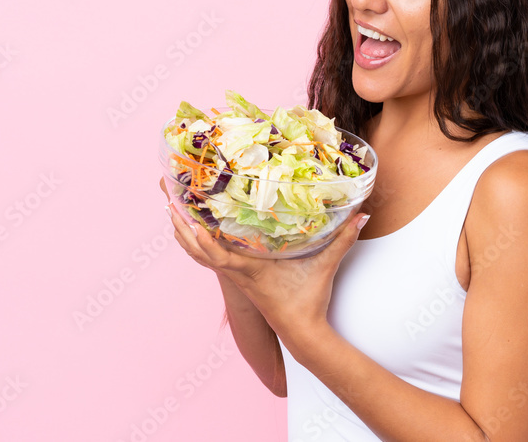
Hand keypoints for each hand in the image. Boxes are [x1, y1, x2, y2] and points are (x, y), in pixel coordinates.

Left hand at [159, 177, 368, 346]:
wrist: (302, 333)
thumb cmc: (308, 301)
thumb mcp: (325, 267)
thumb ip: (342, 240)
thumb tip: (361, 215)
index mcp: (251, 270)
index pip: (216, 253)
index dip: (198, 236)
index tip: (184, 214)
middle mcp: (237, 272)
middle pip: (196, 250)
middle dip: (179, 222)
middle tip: (166, 194)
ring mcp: (236, 276)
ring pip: (198, 255)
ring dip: (183, 232)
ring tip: (171, 206)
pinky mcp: (239, 278)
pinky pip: (210, 258)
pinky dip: (198, 243)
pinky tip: (196, 229)